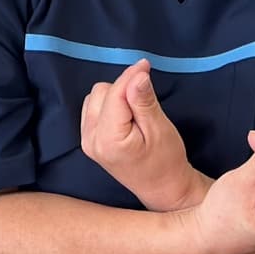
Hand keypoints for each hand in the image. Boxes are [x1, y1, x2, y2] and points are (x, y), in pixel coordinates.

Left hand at [78, 59, 199, 211]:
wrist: (163, 188)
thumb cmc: (167, 161)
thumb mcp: (160, 129)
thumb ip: (144, 101)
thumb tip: (137, 74)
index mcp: (108, 139)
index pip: (114, 93)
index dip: (131, 77)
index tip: (146, 65)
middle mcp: (91, 140)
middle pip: (102, 92)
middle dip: (124, 89)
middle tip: (146, 103)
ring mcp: (87, 141)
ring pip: (96, 97)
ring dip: (116, 96)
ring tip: (137, 113)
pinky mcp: (89, 140)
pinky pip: (94, 107)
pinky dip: (110, 105)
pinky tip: (126, 117)